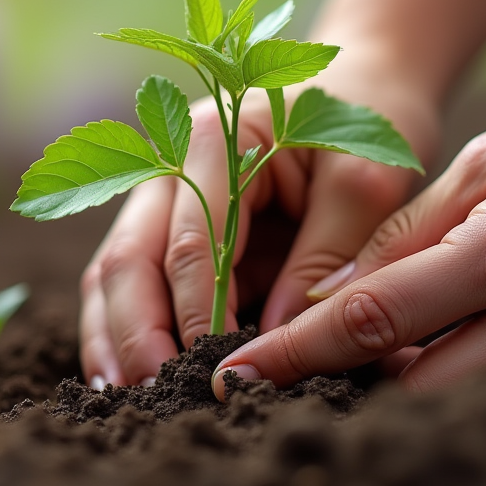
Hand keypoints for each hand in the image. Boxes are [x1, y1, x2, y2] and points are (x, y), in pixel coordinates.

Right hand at [79, 53, 439, 387]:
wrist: (363, 83)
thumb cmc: (371, 118)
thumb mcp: (369, 178)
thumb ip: (328, 254)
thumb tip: (281, 340)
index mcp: (217, 139)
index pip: (192, 240)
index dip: (199, 311)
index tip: (220, 369)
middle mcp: (169, 163)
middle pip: (130, 256)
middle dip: (139, 333)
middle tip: (157, 399)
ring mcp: (162, 195)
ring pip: (115, 273)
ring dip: (117, 338)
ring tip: (126, 402)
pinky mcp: (170, 226)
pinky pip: (133, 281)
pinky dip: (125, 329)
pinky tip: (127, 378)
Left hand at [213, 54, 485, 404]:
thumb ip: (406, 234)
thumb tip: (327, 300)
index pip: (375, 319)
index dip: (296, 353)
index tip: (238, 374)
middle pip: (414, 386)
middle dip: (351, 377)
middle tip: (309, 354)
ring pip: (467, 403)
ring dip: (412, 382)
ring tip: (384, 342)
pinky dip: (473, 380)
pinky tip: (457, 342)